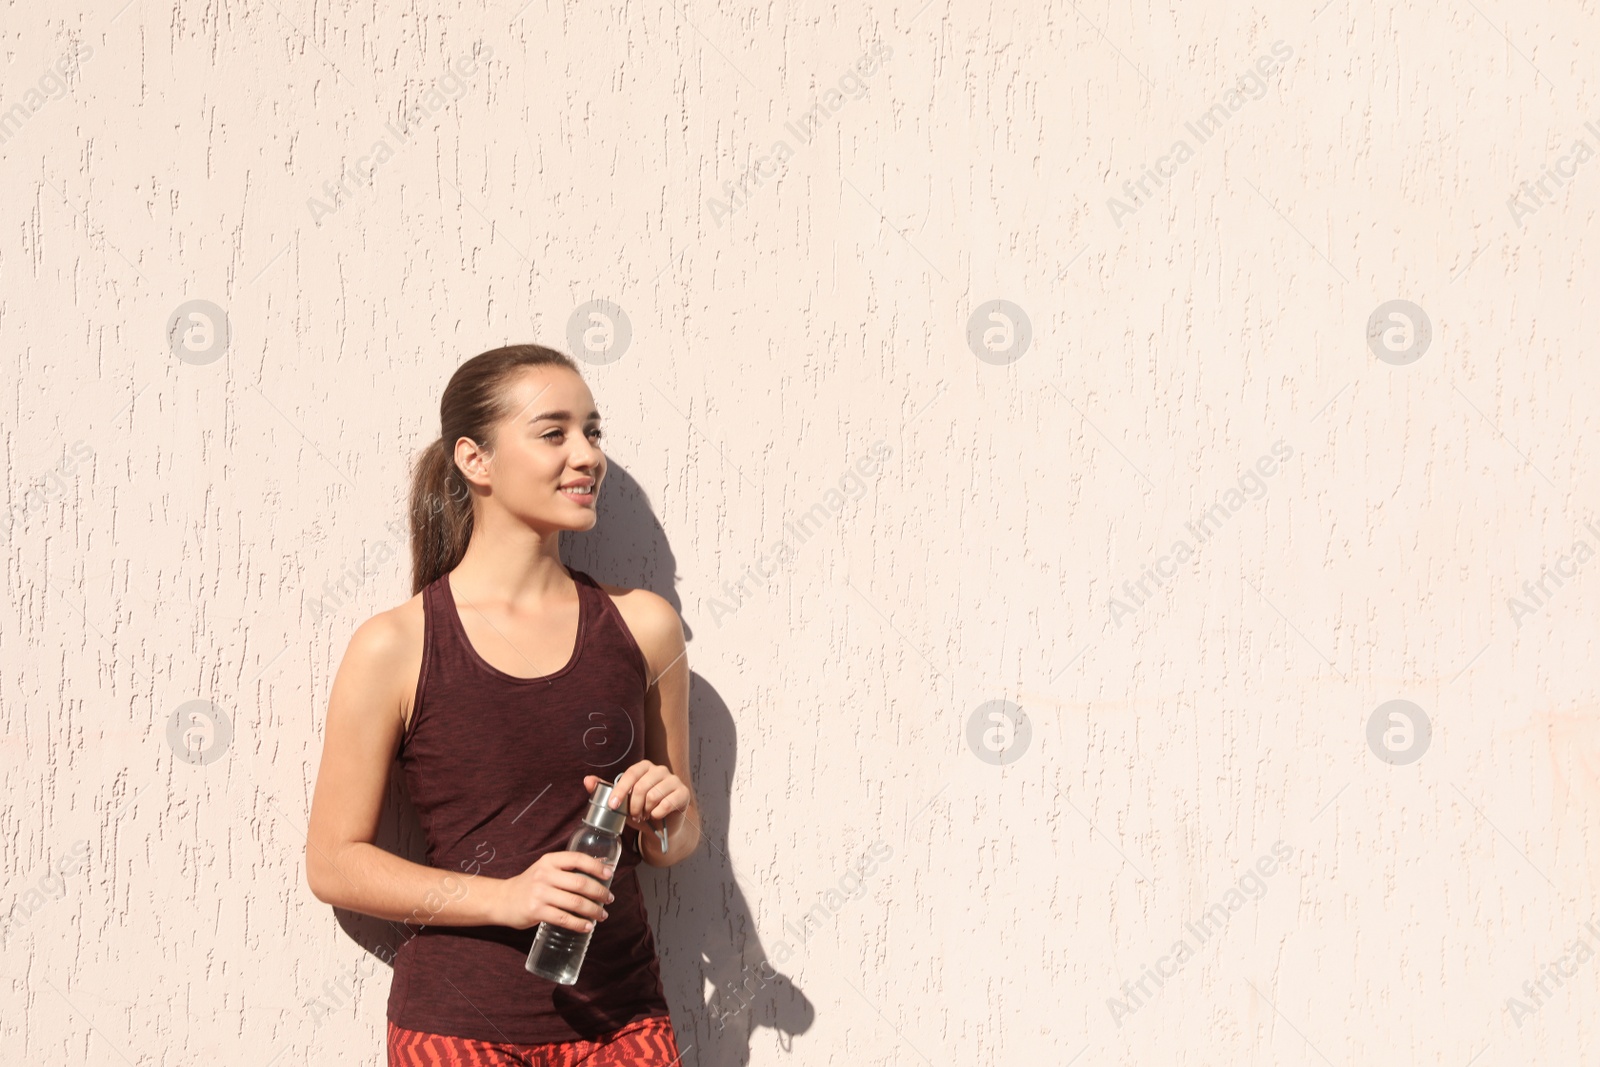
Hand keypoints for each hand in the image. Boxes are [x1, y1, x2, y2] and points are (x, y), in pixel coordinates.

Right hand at [491, 851, 615, 931]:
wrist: (502, 899)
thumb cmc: (530, 884)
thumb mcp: (546, 869)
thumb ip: (568, 868)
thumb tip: (601, 866)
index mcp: (549, 860)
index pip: (578, 859)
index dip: (596, 866)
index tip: (610, 874)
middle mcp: (545, 874)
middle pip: (580, 883)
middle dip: (600, 892)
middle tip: (609, 899)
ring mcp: (540, 893)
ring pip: (575, 903)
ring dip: (593, 910)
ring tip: (602, 915)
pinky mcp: (536, 911)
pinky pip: (564, 918)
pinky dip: (579, 924)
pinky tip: (587, 927)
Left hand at [585, 762, 687, 839]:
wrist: (660, 827)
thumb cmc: (640, 810)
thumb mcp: (621, 801)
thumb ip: (605, 790)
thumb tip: (587, 780)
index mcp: (644, 767)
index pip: (630, 774)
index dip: (620, 790)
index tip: (612, 806)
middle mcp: (660, 770)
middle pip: (641, 786)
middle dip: (633, 806)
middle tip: (633, 815)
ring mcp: (674, 780)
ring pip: (653, 796)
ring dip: (645, 811)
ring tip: (644, 815)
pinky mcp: (683, 793)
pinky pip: (667, 804)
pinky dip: (657, 814)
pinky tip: (656, 816)